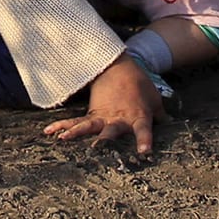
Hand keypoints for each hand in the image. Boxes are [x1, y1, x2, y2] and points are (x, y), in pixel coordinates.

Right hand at [44, 55, 162, 155]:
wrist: (118, 66)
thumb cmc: (139, 84)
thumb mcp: (154, 98)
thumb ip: (161, 115)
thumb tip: (169, 125)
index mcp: (137, 116)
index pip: (143, 130)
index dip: (144, 140)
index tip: (144, 152)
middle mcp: (118, 118)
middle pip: (111, 132)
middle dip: (105, 143)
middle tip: (97, 151)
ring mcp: (103, 116)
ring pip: (89, 127)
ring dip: (77, 134)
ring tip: (63, 140)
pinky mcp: (91, 114)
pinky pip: (76, 122)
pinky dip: (62, 126)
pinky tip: (49, 132)